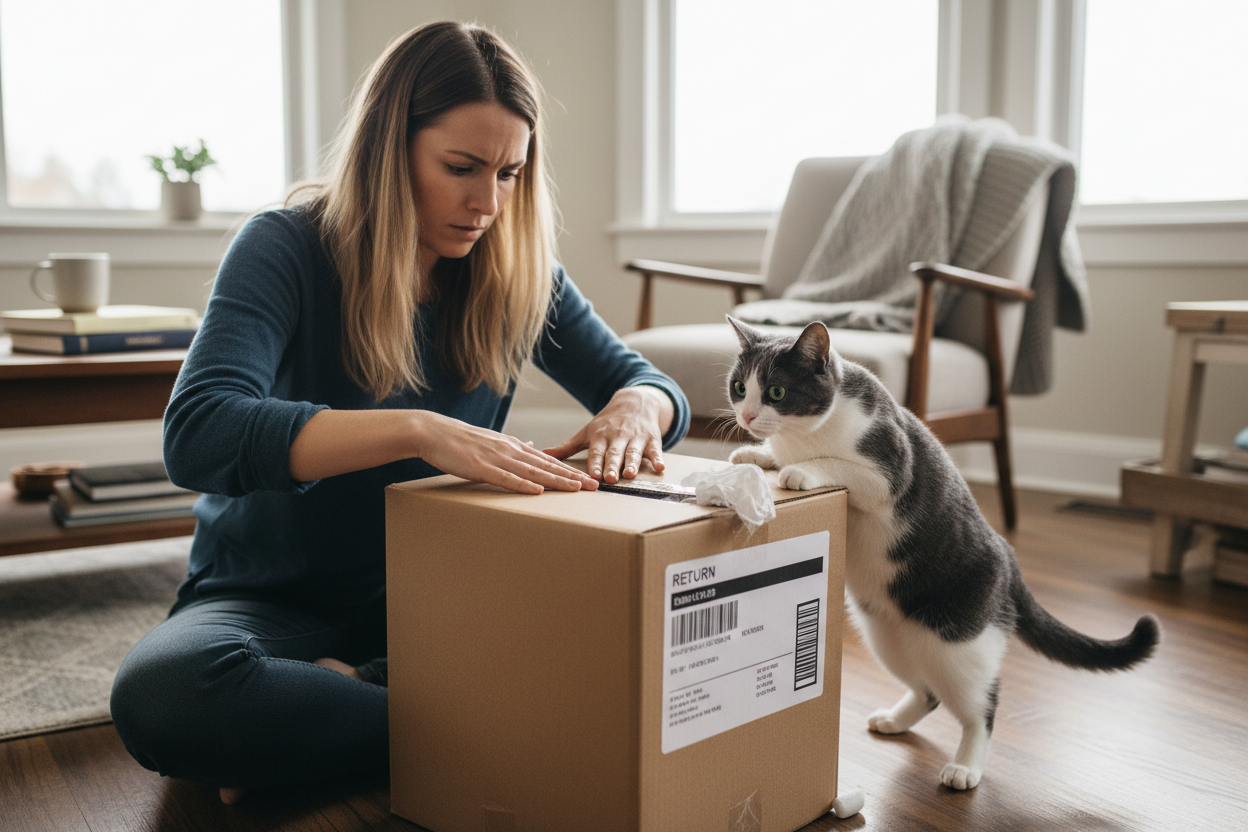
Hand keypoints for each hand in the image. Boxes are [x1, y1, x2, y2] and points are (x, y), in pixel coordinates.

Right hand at [412, 411, 597, 494]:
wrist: (433, 432)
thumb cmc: (460, 440)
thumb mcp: (491, 441)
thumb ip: (512, 447)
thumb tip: (530, 446)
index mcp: (512, 446)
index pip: (547, 460)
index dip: (569, 470)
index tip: (588, 479)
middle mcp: (510, 450)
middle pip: (547, 466)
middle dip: (572, 477)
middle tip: (594, 487)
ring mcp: (496, 458)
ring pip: (532, 471)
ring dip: (556, 481)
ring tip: (576, 489)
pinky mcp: (480, 467)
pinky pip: (505, 478)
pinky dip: (522, 484)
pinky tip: (538, 490)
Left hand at [543, 386, 672, 482]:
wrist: (634, 402)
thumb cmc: (606, 423)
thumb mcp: (587, 432)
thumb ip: (567, 447)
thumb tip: (542, 454)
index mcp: (600, 436)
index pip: (596, 452)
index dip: (594, 463)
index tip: (593, 475)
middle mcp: (618, 436)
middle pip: (614, 453)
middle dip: (612, 465)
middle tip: (609, 478)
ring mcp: (636, 437)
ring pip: (634, 452)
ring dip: (633, 463)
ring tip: (630, 475)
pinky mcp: (652, 439)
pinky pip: (656, 450)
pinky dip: (658, 459)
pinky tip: (661, 468)